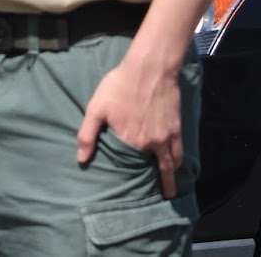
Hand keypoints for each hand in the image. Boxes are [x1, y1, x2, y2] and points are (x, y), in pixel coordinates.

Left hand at [75, 56, 183, 196]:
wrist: (150, 67)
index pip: (129, 168)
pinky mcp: (176, 126)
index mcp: (129, 142)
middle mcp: (150, 144)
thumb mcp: (97, 107)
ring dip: (170, 177)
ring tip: (171, 188)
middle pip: (155, 169)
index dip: (130, 179)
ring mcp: (165, 136)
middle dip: (159, 184)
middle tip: (161, 194)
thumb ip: (88, 135)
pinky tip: (178, 164)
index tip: (131, 192)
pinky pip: (179, 149)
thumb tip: (81, 159)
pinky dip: (179, 160)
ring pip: (171, 163)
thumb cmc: (120, 85)